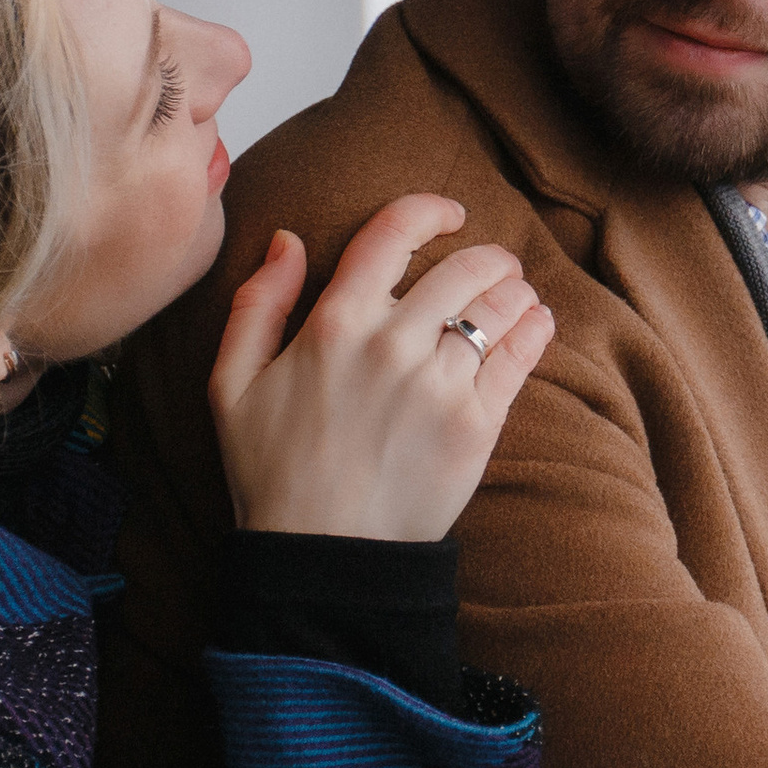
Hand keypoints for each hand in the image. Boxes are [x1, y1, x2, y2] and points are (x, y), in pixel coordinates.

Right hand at [208, 195, 554, 540]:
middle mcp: (392, 344)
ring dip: (516, 289)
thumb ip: (258, 304)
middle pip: (464, 267)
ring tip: (518, 293)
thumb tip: (287, 240)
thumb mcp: (231, 384)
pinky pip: (520, 357)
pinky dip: (536, 329)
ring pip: (499, 306)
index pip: (393, 234)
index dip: (429, 210)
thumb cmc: (272, 472)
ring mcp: (439, 384)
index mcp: (334, 324)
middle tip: (496, 264)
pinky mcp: (476, 425)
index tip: (451, 213)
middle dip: (489, 256)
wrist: (323, 557)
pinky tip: (536, 323)